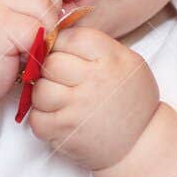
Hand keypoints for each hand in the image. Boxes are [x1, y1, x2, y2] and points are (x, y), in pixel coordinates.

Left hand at [25, 24, 161, 170]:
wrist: (141, 144)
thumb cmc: (130, 100)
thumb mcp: (126, 62)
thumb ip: (95, 47)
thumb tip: (56, 33)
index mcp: (112, 58)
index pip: (69, 37)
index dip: (61, 45)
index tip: (64, 56)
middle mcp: (95, 80)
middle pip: (50, 63)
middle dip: (50, 71)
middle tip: (61, 81)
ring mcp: (78, 107)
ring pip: (39, 90)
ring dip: (44, 97)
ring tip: (60, 102)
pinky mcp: (65, 131)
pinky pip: (36, 118)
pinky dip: (42, 120)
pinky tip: (59, 120)